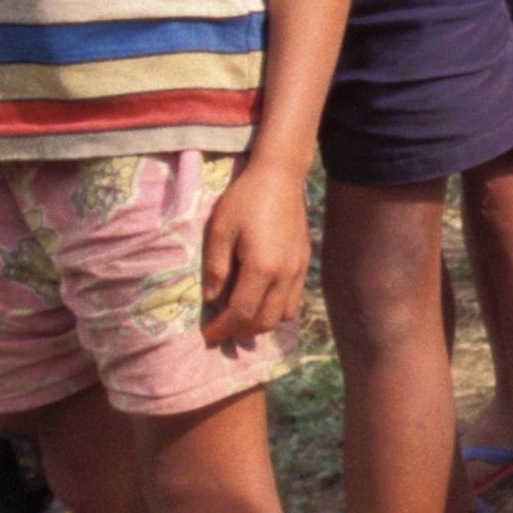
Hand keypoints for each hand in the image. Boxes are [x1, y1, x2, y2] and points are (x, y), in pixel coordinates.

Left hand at [197, 159, 311, 345]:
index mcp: (262, 267)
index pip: (242, 312)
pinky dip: (277, 309)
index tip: (208, 336)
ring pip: (284, 314)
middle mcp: (285, 274)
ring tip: (241, 318)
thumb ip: (216, 268)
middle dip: (241, 332)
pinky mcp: (304, 262)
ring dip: (262, 323)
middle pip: (265, 320)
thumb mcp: (220, 230)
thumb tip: (212, 299)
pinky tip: (260, 299)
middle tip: (222, 331)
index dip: (223, 329)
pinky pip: (294, 299)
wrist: (280, 177)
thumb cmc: (245, 199)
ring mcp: (299, 269)